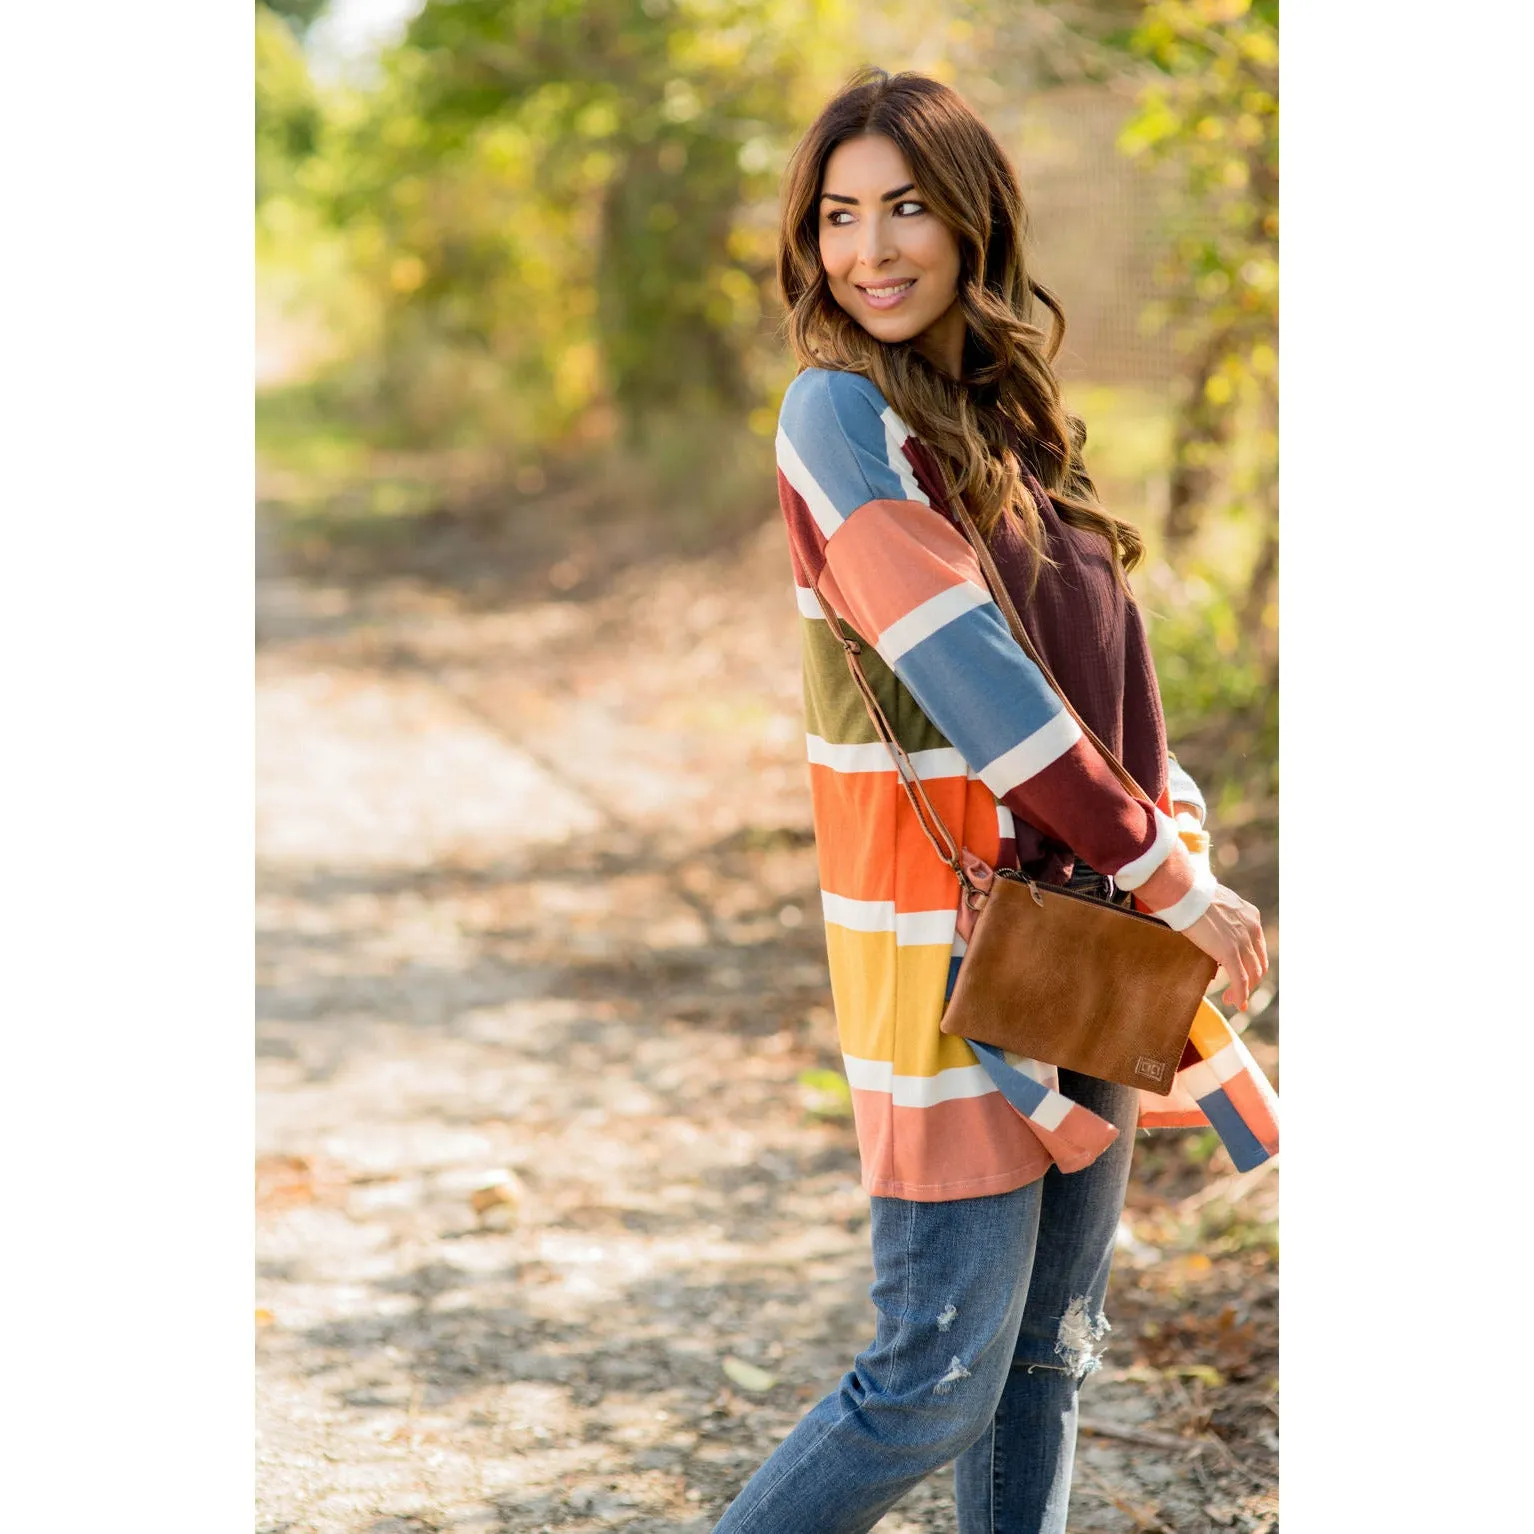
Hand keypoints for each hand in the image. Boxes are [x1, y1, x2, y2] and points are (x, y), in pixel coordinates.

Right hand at [1182, 883, 1267, 1012]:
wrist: (1183, 890)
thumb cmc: (1189, 893)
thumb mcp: (1213, 903)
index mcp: (1250, 915)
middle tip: (1237, 991)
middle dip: (1250, 980)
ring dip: (1243, 990)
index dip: (1251, 963)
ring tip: (1232, 999)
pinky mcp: (1229, 952)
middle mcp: (1252, 928)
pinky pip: (1240, 980)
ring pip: (1252, 974)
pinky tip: (1235, 1003)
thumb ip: (1218, 918)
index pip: (1257, 946)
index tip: (1241, 973)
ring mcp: (1242, 941)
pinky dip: (1240, 994)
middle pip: (1258, 962)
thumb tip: (1206, 927)